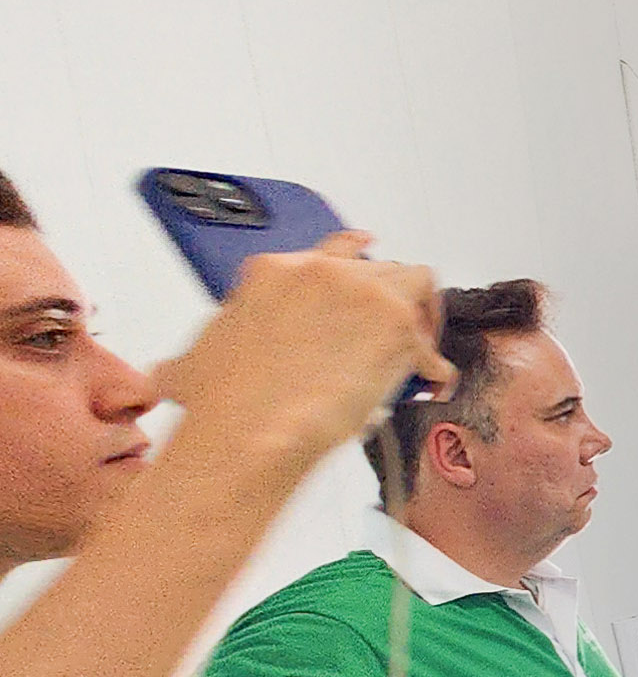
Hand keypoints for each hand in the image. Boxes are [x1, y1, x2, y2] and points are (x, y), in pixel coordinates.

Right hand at [151, 233, 452, 470]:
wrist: (250, 427)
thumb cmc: (224, 403)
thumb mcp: (188, 367)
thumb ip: (187, 361)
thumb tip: (166, 376)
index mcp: (273, 272)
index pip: (330, 248)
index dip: (355, 262)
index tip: (366, 273)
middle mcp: (320, 273)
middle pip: (378, 268)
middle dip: (388, 301)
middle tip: (390, 334)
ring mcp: (361, 293)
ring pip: (415, 283)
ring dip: (421, 315)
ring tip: (418, 349)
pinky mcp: (393, 324)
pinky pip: (431, 339)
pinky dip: (433, 364)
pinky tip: (425, 383)